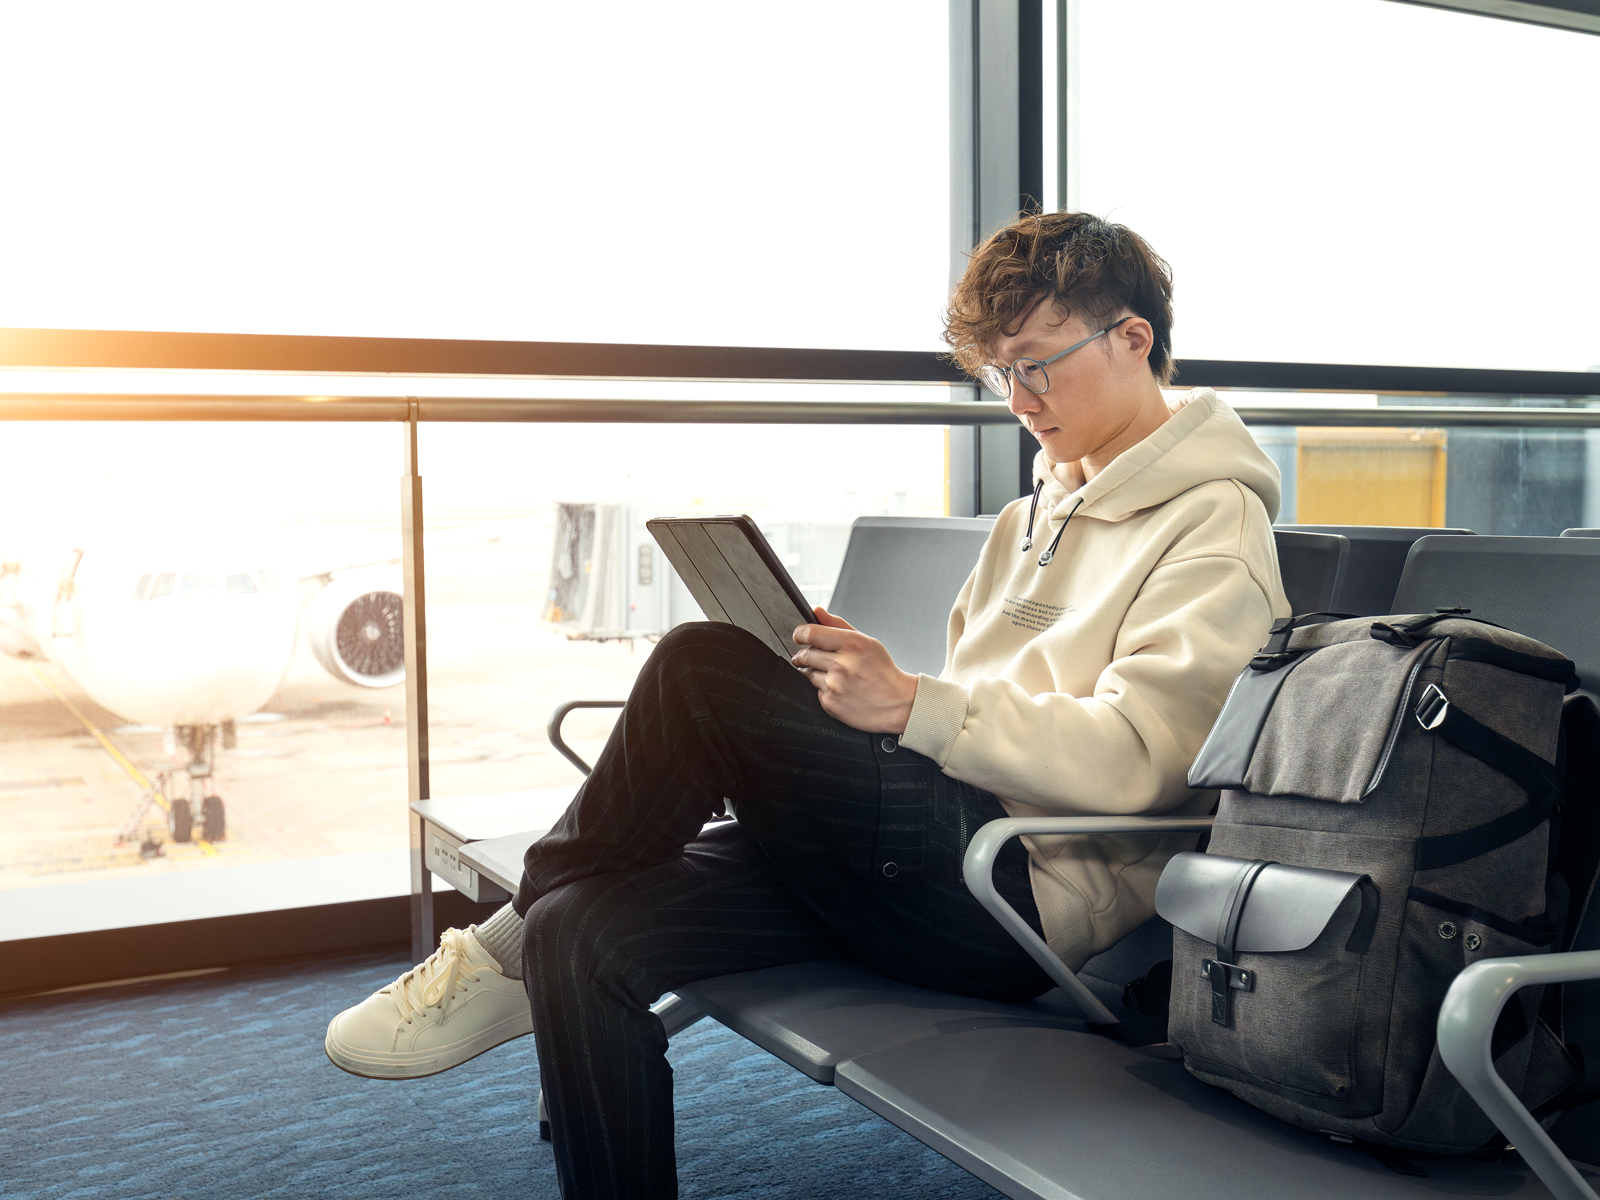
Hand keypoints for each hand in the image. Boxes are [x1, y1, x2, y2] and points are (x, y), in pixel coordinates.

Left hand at [791, 606, 919, 734]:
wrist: (898, 704)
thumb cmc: (883, 671)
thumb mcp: (866, 641)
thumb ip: (838, 625)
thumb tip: (817, 610)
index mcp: (852, 644)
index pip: (811, 633)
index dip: (800, 634)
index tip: (799, 636)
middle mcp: (841, 664)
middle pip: (805, 654)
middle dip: (806, 654)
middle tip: (816, 657)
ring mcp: (834, 685)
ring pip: (808, 672)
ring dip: (815, 671)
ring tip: (836, 675)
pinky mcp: (830, 703)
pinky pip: (815, 690)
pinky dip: (824, 689)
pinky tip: (840, 689)